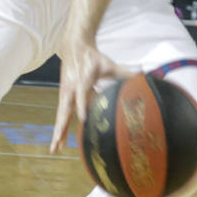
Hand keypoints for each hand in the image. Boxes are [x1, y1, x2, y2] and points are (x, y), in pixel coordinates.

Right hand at [50, 40, 129, 154]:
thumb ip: (123, 71)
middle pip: (64, 110)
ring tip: (54, 148)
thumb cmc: (92, 57)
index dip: (82, 106)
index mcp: (82, 79)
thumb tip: (142, 74)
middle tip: (57, 142)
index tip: (84, 120)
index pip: (81, 94)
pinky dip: (59, 127)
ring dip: (57, 131)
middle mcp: (70, 88)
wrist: (73, 47)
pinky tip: (59, 142)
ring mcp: (65, 92)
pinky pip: (61, 114)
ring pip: (60, 115)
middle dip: (61, 127)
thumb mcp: (107, 63)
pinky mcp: (63, 96)